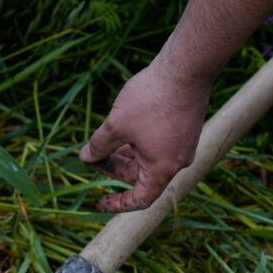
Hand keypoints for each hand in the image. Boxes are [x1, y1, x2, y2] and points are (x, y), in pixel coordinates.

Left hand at [80, 62, 210, 212]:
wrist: (186, 68)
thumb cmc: (151, 99)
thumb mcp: (116, 126)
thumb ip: (98, 146)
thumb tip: (85, 157)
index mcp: (162, 169)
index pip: (140, 199)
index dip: (118, 204)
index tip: (100, 202)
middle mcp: (177, 162)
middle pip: (141, 176)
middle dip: (115, 168)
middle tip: (92, 156)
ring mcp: (183, 145)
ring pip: (148, 158)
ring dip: (125, 153)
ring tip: (103, 141)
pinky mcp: (184, 129)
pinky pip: (158, 145)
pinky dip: (138, 142)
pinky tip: (122, 128)